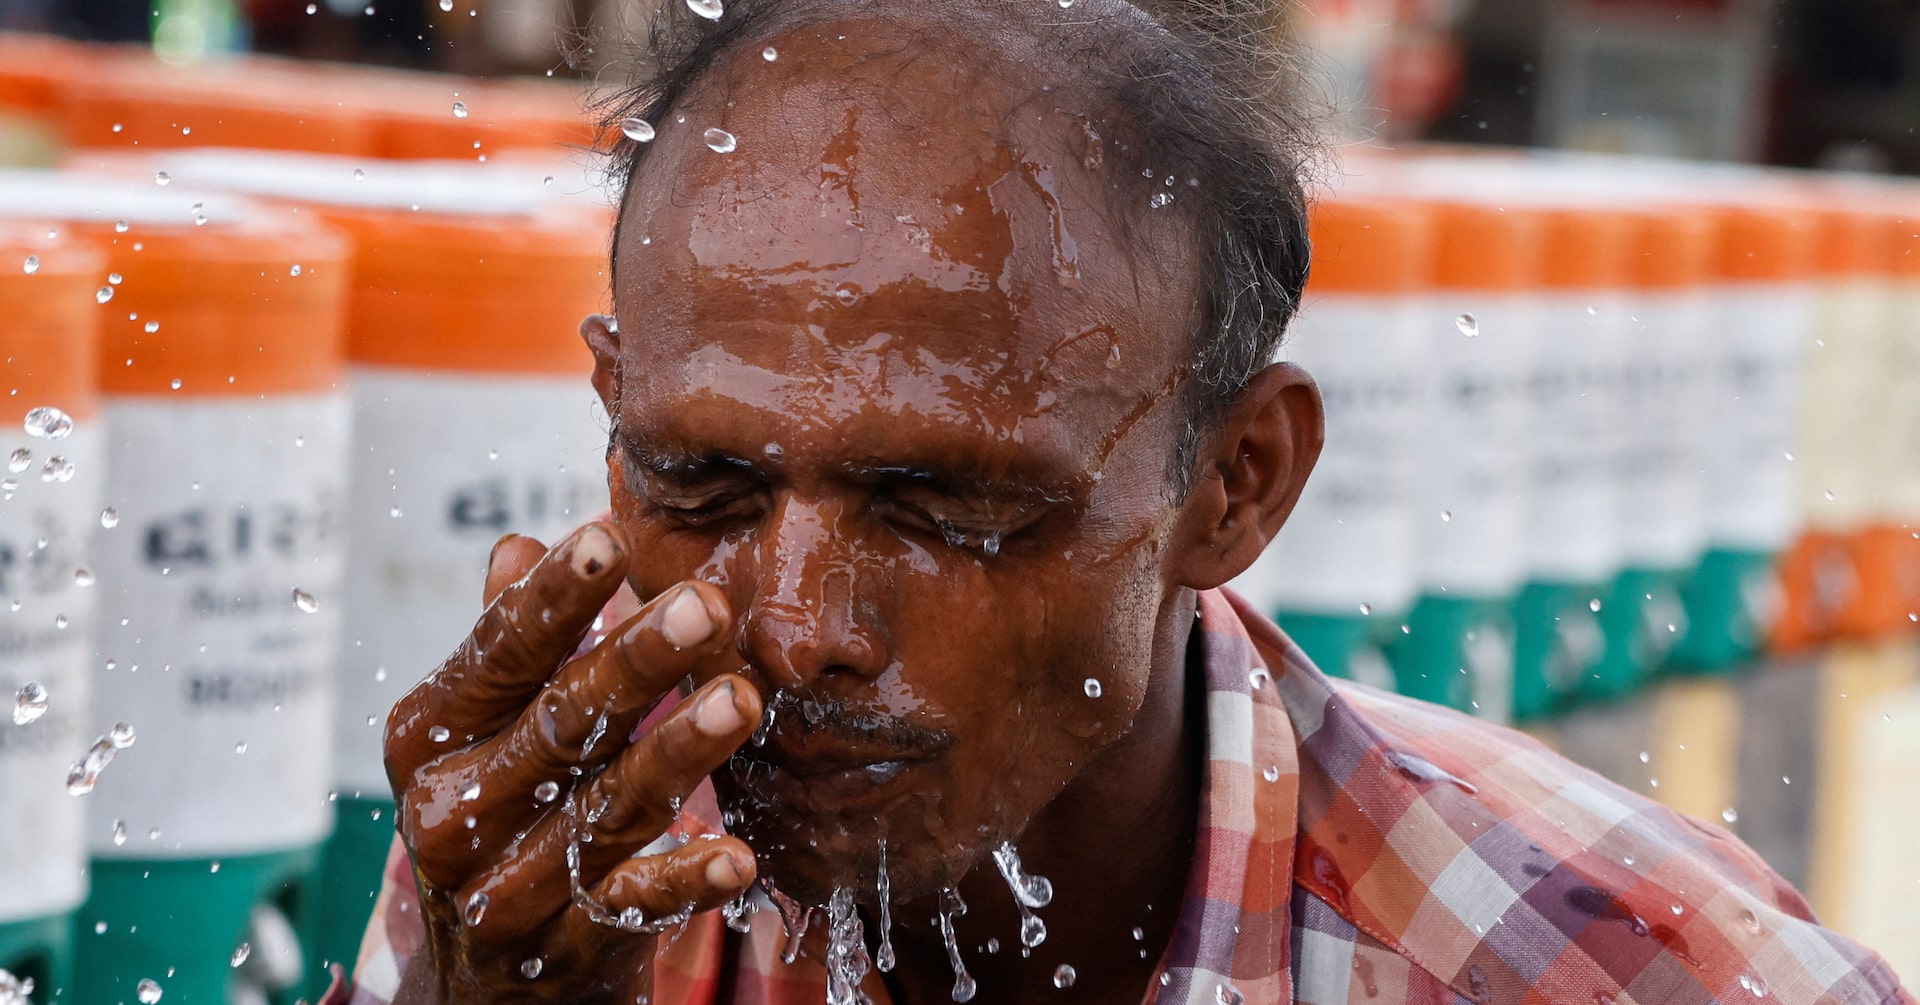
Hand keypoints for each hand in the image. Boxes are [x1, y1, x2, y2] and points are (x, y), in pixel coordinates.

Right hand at [384, 522, 763, 1002]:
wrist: (486, 989)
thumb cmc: (502, 821)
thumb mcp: (483, 735)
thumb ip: (506, 646)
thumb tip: (517, 543)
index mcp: (430, 740)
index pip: (497, 656)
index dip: (551, 599)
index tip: (606, 538)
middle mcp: (453, 814)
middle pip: (557, 725)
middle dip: (634, 663)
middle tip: (704, 606)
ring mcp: (505, 888)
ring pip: (604, 808)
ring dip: (677, 753)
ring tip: (742, 700)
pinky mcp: (564, 950)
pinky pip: (631, 908)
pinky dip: (685, 881)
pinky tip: (738, 859)